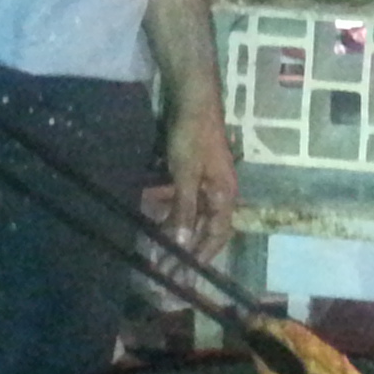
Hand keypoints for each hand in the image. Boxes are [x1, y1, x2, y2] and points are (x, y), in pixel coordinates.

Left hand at [158, 97, 237, 257]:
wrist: (191, 99)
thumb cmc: (193, 137)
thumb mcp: (186, 176)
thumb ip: (184, 210)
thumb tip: (181, 245)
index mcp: (224, 195)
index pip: (217, 235)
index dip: (202, 256)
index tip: (184, 275)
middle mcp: (217, 191)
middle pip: (201, 227)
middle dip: (183, 247)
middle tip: (163, 265)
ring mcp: (203, 180)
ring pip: (187, 212)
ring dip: (171, 227)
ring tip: (151, 243)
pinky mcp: (189, 170)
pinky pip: (178, 196)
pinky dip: (165, 206)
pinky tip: (148, 210)